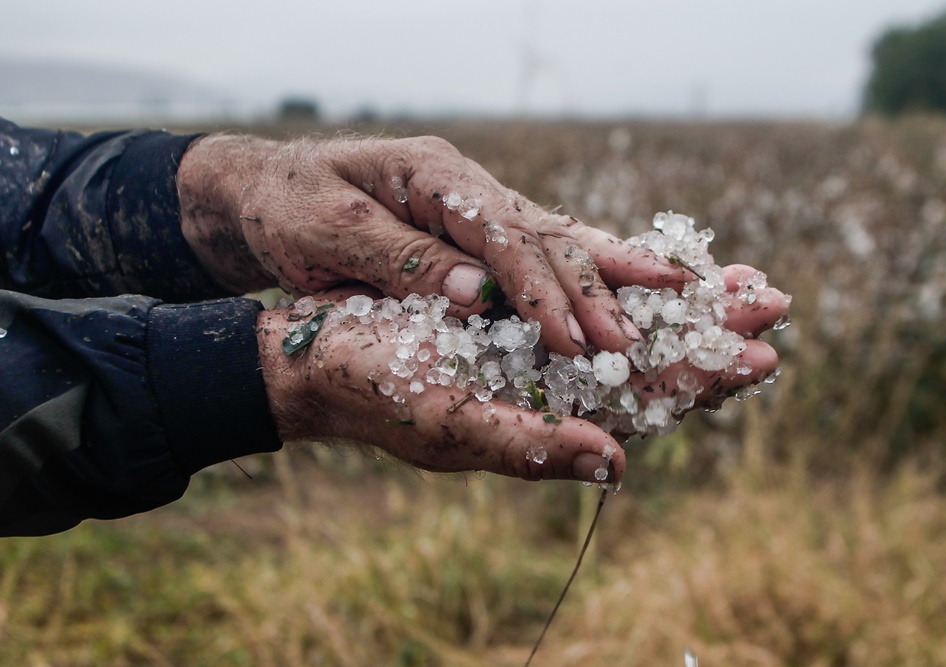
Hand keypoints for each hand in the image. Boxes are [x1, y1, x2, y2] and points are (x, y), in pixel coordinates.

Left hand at [179, 134, 698, 358]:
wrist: (265, 188)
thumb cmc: (289, 207)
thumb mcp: (327, 232)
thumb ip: (402, 259)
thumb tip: (477, 294)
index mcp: (432, 173)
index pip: (502, 234)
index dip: (539, 288)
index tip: (571, 337)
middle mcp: (465, 185)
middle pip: (544, 234)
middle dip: (592, 288)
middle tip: (634, 339)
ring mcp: (473, 203)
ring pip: (552, 238)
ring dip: (604, 277)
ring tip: (668, 296)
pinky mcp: (471, 228)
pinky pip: (534, 250)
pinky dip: (579, 271)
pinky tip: (621, 285)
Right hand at [255, 275, 786, 483]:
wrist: (323, 351)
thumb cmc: (376, 389)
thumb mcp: (450, 423)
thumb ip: (529, 447)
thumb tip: (616, 466)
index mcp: (547, 420)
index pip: (644, 406)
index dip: (702, 381)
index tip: (759, 357)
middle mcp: (553, 383)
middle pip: (650, 363)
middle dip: (712, 334)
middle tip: (776, 302)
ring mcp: (539, 344)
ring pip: (628, 327)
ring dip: (684, 304)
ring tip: (741, 278)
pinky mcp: (519, 310)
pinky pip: (589, 295)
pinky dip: (631, 279)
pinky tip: (664, 264)